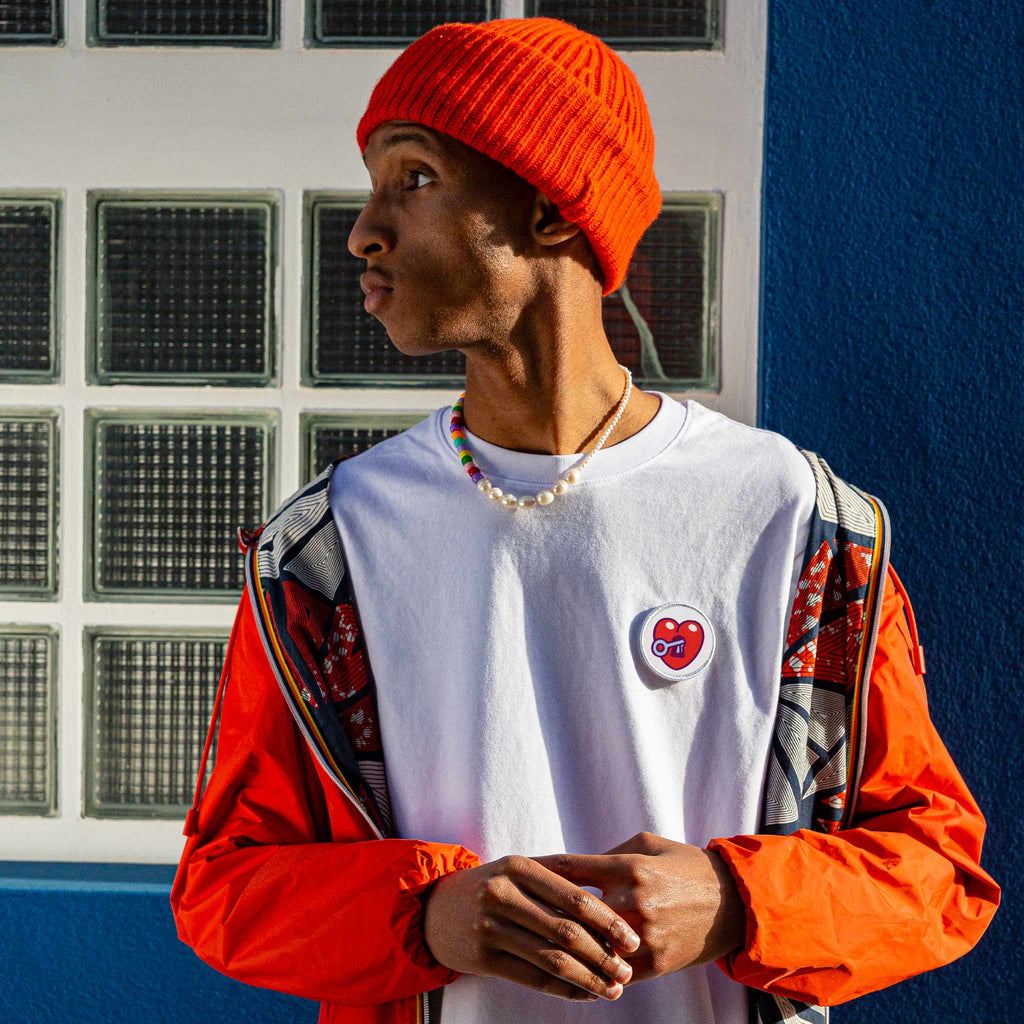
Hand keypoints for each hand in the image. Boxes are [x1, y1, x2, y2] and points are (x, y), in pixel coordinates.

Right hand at [421, 854, 641, 1001]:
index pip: (575, 897)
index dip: (608, 921)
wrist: (434, 908)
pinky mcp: (483, 957)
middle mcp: (504, 893)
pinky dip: (564, 989)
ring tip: (613, 988)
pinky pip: (534, 978)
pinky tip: (584, 994)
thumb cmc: (490, 886)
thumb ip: (557, 880)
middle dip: (603, 954)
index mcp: (520, 866)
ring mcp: (491, 926)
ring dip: (589, 978)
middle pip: (567, 930)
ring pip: (552, 959)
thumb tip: (611, 906)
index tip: (632, 938)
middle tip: (628, 970)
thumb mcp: (516, 870)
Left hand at [534, 832, 745, 985]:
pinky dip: (589, 974)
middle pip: (570, 912)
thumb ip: (609, 851)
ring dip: (561, 947)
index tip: (517, 872)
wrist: (732, 903)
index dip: (539, 870)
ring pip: (588, 946)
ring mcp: (642, 936)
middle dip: (540, 912)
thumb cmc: (685, 865)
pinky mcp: (653, 964)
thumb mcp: (648, 843)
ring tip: (531, 946)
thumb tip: (576, 867)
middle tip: (514, 913)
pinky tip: (568, 973)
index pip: (569, 868)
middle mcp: (631, 901)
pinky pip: (611, 973)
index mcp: (627, 866)